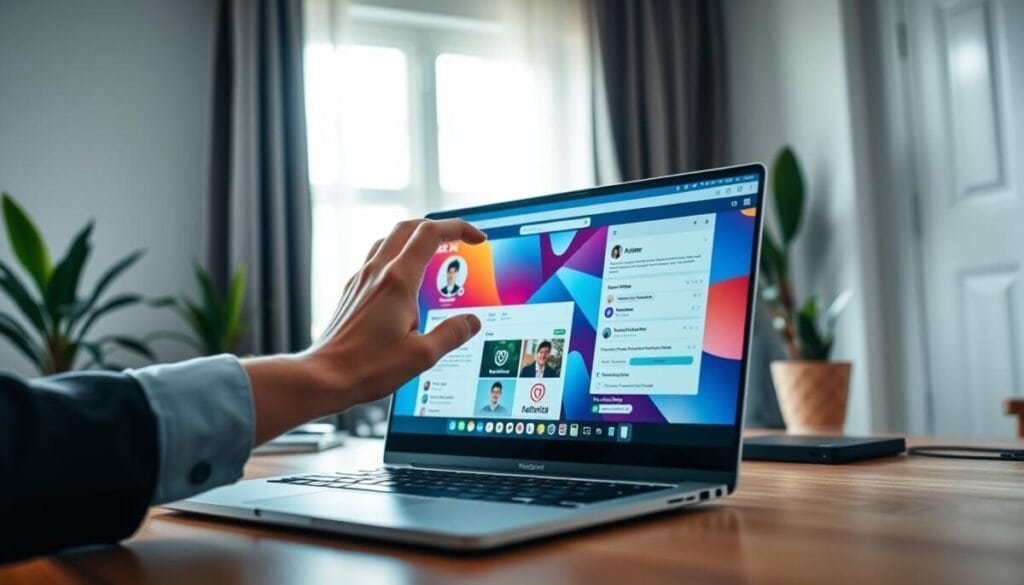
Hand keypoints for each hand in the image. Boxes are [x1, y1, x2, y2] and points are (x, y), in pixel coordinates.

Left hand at [243, 219, 485, 443]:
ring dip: (414, 239)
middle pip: (408, 227)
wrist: (325, 376)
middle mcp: (377, 273)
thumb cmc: (368, 367)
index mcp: (398, 281)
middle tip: (458, 240)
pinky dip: (397, 257)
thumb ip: (452, 334)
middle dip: (438, 227)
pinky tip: (404, 282)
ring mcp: (361, 280)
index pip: (432, 234)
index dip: (459, 228)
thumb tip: (471, 322)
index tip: (477, 239)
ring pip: (389, 240)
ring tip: (433, 256)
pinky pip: (376, 260)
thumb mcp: (422, 355)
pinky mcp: (352, 292)